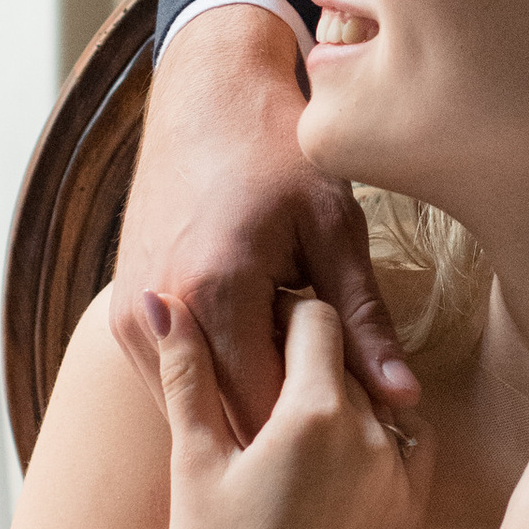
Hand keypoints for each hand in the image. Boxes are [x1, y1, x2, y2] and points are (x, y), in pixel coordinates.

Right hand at [115, 6, 419, 440]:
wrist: (205, 100)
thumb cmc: (278, 155)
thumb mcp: (335, 230)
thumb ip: (365, 322)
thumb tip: (406, 399)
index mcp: (217, 291)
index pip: (266, 410)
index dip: (315, 427)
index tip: (355, 419)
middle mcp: (161, 310)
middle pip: (225, 417)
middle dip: (280, 424)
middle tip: (331, 407)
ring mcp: (131, 315)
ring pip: (194, 407)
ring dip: (243, 406)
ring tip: (294, 376)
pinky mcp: (121, 314)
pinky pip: (172, 381)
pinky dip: (215, 382)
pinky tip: (257, 355)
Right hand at [149, 289, 433, 528]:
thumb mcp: (194, 466)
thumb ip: (186, 374)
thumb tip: (159, 300)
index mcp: (316, 412)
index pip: (314, 316)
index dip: (279, 312)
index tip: (250, 325)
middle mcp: (374, 435)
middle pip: (347, 357)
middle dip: (307, 352)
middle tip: (262, 368)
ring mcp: (402, 477)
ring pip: (378, 399)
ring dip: (342, 393)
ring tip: (291, 420)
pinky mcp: (412, 515)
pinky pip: (407, 446)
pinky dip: (376, 434)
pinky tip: (333, 456)